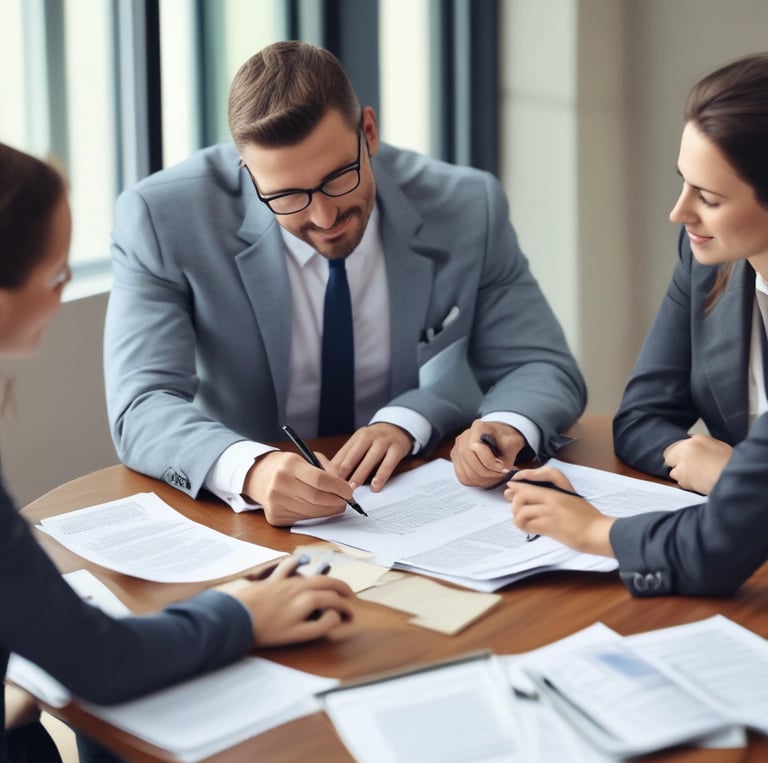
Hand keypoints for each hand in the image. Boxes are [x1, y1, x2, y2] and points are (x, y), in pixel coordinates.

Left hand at [215, 557, 353, 645]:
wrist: (237, 618)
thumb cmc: (267, 630)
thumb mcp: (298, 634)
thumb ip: (321, 625)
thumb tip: (335, 615)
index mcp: (308, 600)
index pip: (335, 600)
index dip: (346, 608)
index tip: (350, 615)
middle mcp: (300, 586)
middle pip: (328, 582)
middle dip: (342, 588)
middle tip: (349, 596)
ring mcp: (287, 581)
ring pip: (312, 573)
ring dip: (324, 577)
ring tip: (330, 584)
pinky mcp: (273, 579)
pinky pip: (289, 565)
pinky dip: (298, 564)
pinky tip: (300, 565)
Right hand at [243, 451, 353, 525]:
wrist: (260, 477)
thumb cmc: (289, 467)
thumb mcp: (307, 458)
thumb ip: (327, 470)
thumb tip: (346, 487)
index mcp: (290, 465)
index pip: (320, 479)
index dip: (338, 487)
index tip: (349, 491)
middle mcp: (280, 484)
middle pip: (316, 499)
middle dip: (336, 501)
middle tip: (345, 501)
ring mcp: (275, 502)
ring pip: (311, 512)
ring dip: (328, 510)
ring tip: (335, 505)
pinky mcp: (275, 517)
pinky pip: (302, 519)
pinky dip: (315, 515)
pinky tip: (317, 508)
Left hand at [329, 423, 412, 491]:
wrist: (399, 429)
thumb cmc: (375, 441)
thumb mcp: (361, 444)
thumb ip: (346, 458)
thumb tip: (327, 473)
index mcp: (358, 436)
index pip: (344, 453)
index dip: (336, 467)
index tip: (328, 480)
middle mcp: (370, 436)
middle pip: (355, 454)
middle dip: (346, 469)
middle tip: (337, 485)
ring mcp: (384, 441)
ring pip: (371, 458)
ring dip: (361, 473)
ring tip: (353, 487)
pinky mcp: (397, 449)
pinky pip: (389, 463)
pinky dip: (381, 475)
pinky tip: (375, 486)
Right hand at [451, 420, 525, 487]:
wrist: (499, 437)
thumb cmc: (506, 439)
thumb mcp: (513, 443)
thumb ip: (507, 457)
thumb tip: (502, 471)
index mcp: (478, 427)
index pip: (475, 447)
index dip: (490, 462)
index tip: (503, 468)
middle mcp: (464, 437)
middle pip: (470, 463)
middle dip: (489, 473)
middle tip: (502, 474)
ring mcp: (457, 449)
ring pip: (467, 473)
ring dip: (485, 480)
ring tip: (496, 477)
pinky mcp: (456, 460)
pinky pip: (463, 477)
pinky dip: (477, 482)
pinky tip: (488, 478)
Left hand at [504, 466, 614, 555]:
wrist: (597, 532)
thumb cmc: (585, 517)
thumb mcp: (569, 498)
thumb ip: (550, 495)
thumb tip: (526, 494)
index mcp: (560, 488)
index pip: (535, 477)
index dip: (521, 478)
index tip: (512, 484)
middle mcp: (553, 497)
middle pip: (523, 493)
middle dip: (514, 500)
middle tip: (513, 505)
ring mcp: (550, 511)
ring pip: (521, 510)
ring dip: (518, 516)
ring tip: (523, 520)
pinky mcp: (549, 526)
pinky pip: (526, 524)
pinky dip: (523, 526)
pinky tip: (529, 527)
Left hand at [663, 434, 732, 494]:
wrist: (736, 478)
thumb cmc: (732, 466)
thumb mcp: (721, 449)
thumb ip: (705, 448)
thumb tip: (697, 453)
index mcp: (699, 439)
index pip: (680, 445)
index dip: (682, 455)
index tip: (686, 460)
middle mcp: (688, 446)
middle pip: (669, 454)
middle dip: (676, 463)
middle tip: (688, 471)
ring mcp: (683, 460)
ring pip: (673, 470)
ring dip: (682, 475)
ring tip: (697, 478)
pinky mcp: (682, 474)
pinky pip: (678, 481)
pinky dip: (686, 484)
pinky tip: (698, 484)